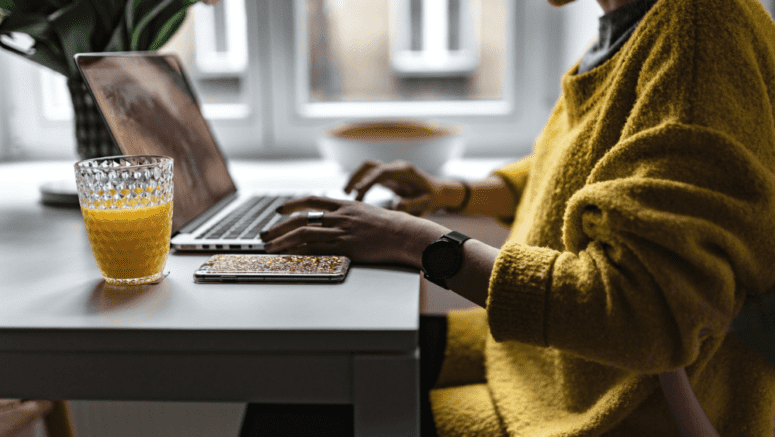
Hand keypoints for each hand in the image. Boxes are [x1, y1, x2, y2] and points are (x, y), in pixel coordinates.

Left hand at [260, 196, 449, 266]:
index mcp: (345, 204)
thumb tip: (336, 218)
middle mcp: (339, 216)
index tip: (279, 209)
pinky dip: (299, 252)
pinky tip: (289, 256)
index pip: (311, 200)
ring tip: (269, 247)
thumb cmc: (390, 226)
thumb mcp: (367, 212)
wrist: (404, 234)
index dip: (292, 204)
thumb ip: (349, 214)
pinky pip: (316, 249)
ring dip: (282, 240)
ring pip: (303, 233)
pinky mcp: (345, 247)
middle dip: (279, 226)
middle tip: (265, 234)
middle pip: (301, 218)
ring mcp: (341, 231)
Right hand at [344, 160, 464, 215]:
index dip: (368, 181)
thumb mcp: (426, 204)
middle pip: (370, 165)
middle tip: (346, 193)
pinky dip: (362, 183)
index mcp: (405, 171)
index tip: (358, 192)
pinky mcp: (389, 177)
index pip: (382, 172)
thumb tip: (396, 205)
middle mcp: (396, 167)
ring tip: (347, 193)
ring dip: (356, 178)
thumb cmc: (433, 198)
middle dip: (356, 177)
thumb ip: (412, 205)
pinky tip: (357, 197)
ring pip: (368, 168)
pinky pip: (371, 176)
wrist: (439, 192)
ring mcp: (392, 170)